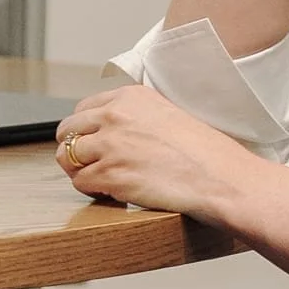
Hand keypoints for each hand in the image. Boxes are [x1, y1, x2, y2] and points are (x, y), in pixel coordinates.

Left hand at [56, 85, 264, 225]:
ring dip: (80, 171)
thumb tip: (112, 129)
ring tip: (101, 180)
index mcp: (130, 96)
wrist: (220, 176)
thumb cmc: (205, 152)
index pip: (83, 109)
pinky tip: (111, 192)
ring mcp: (111, 145)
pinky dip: (92, 190)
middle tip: (90, 164)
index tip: (93, 143)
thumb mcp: (168, 114)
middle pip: (67, 131)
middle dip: (74, 149)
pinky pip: (81, 182)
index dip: (84, 130)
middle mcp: (116, 116)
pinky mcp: (111, 175)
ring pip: (67, 157)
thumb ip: (136, 115)